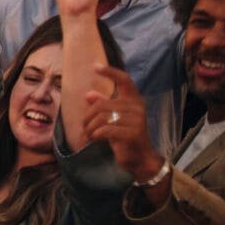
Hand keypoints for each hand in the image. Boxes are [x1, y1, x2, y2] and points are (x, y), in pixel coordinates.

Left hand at [83, 66, 163, 181]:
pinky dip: (95, 135)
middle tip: (84, 128)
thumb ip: (103, 106)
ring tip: (88, 135)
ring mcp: (137, 120)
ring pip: (101, 118)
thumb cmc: (124, 137)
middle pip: (102, 105)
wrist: (139, 159)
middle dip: (87, 117)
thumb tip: (88, 94)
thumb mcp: (112, 120)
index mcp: (134, 101)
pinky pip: (105, 130)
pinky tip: (94, 139)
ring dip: (89, 128)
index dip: (110, 72)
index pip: (125, 80)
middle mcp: (138, 107)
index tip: (95, 66)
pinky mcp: (133, 133)